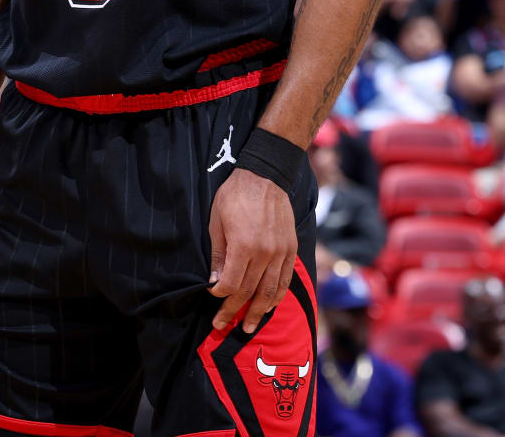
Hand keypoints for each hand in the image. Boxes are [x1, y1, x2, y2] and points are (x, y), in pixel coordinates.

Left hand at [208, 168, 296, 335]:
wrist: (265, 176)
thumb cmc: (235, 196)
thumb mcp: (216, 222)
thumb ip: (218, 254)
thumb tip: (215, 282)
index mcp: (243, 246)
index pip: (231, 284)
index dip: (220, 296)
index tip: (213, 297)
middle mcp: (265, 253)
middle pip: (249, 292)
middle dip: (234, 311)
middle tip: (222, 326)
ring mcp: (280, 252)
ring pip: (270, 291)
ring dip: (258, 312)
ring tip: (248, 327)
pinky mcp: (291, 249)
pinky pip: (285, 280)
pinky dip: (276, 296)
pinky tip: (268, 306)